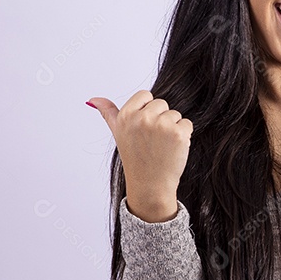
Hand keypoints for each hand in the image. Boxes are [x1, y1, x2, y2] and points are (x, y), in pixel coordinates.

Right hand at [87, 92, 192, 221]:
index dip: (148, 111)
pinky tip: (172, 149)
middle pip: (161, 104)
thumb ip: (108, 113)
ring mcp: (162, 125)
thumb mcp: (118, 133)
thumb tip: (93, 99)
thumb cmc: (135, 158)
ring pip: (175, 114)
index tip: (143, 129)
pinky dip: (183, 136)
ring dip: (173, 128)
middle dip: (160, 120)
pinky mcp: (179, 133)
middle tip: (152, 140)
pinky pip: (187, 124)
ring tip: (161, 146)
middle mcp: (142, 118)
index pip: (145, 95)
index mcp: (126, 115)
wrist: (149, 184)